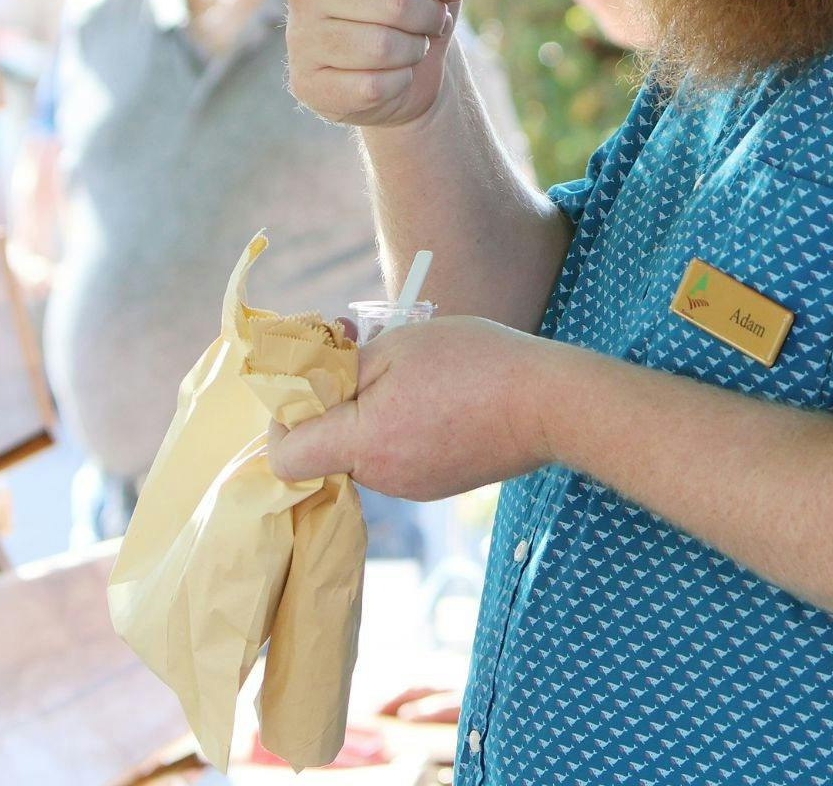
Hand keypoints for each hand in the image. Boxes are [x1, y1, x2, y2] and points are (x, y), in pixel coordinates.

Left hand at [266, 317, 560, 498]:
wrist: (549, 404)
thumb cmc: (473, 363)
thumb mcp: (397, 346)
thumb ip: (343, 368)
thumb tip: (312, 380)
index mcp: (364, 443)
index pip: (286, 458)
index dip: (282, 420)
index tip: (307, 384)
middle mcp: (383, 477)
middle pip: (327, 448)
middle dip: (334, 401)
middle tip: (360, 351)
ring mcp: (413, 486)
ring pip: (365, 449)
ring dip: (370, 410)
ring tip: (409, 367)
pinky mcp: (439, 482)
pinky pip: (398, 455)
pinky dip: (401, 425)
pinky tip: (435, 393)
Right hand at [286, 0, 464, 128]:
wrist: (417, 67)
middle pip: (397, 3)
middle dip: (430, 16)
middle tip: (421, 18)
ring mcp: (299, 39)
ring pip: (386, 46)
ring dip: (415, 50)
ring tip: (404, 44)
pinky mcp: (307, 86)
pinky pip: (373, 86)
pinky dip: (397, 83)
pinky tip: (385, 75)